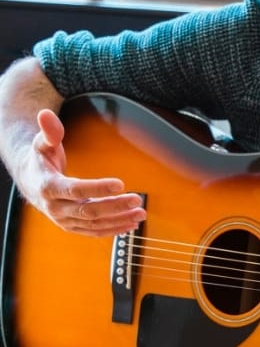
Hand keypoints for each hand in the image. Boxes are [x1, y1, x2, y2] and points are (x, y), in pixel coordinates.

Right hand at [17, 108, 144, 235]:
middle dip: (115, 206)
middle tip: (137, 199)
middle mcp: (55, 208)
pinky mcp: (73, 227)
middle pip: (89, 210)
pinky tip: (131, 224)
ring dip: (119, 220)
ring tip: (141, 213)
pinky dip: (114, 229)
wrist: (31, 183)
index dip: (98, 188)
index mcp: (48, 187)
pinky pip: (95, 231)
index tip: (120, 184)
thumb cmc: (41, 161)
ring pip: (95, 224)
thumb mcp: (42, 143)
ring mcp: (64, 220)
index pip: (76, 190)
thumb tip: (46, 114)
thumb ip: (49, 131)